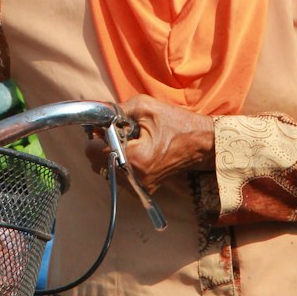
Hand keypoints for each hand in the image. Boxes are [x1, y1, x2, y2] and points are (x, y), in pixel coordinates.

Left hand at [86, 94, 214, 194]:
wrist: (202, 143)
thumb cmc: (177, 123)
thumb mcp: (145, 107)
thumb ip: (116, 111)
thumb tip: (95, 114)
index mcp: (135, 159)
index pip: (94, 153)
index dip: (94, 137)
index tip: (103, 127)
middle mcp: (134, 178)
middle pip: (97, 164)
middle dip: (102, 146)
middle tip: (117, 132)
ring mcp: (139, 186)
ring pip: (107, 170)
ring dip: (110, 154)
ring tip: (129, 141)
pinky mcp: (144, 188)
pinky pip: (119, 175)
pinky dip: (120, 162)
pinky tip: (134, 151)